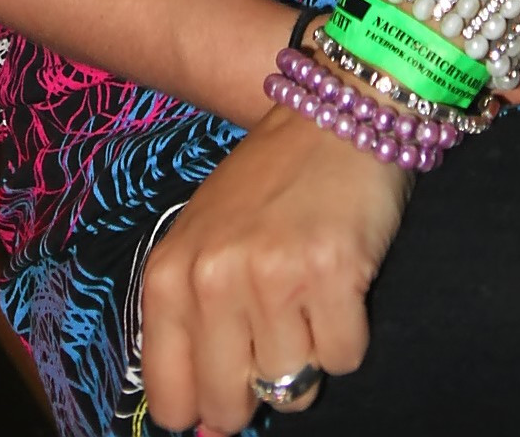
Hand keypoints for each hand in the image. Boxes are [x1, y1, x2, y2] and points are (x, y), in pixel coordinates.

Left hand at [139, 107, 404, 435]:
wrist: (336, 114)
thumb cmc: (269, 185)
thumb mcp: (207, 244)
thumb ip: (194, 329)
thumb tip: (209, 429)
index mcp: (169, 276)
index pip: (170, 399)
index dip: (204, 402)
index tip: (229, 379)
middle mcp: (213, 280)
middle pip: (229, 406)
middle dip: (259, 384)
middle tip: (278, 326)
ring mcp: (273, 277)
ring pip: (293, 388)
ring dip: (309, 352)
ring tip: (310, 290)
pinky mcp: (333, 273)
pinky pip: (345, 358)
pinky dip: (350, 333)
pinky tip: (341, 280)